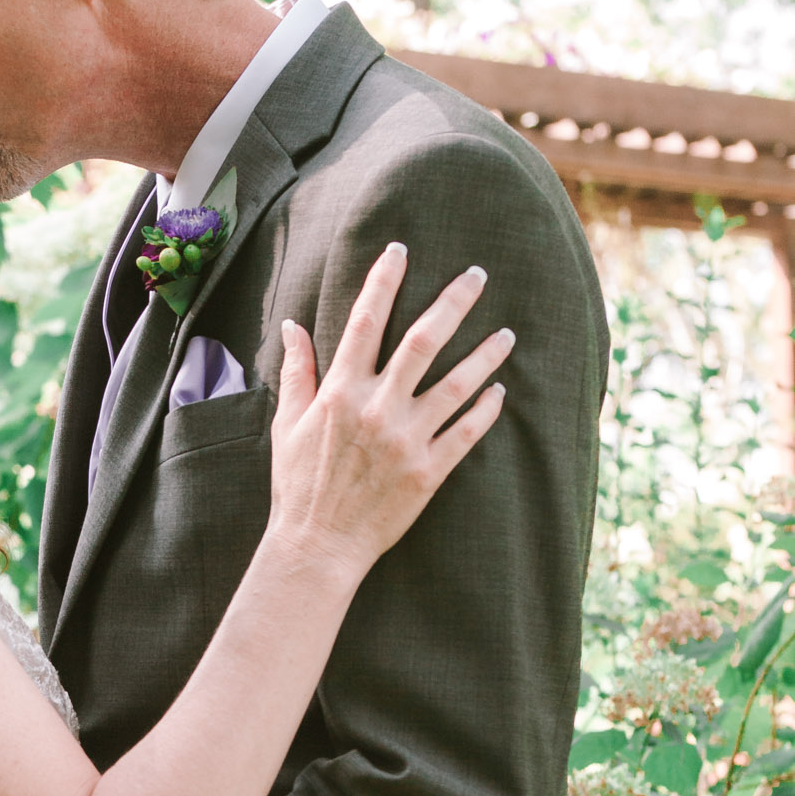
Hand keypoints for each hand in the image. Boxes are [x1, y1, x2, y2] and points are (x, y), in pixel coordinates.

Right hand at [267, 243, 511, 573]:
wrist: (317, 545)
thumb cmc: (297, 484)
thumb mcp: (287, 423)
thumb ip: (297, 371)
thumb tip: (291, 326)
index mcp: (339, 392)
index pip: (364, 322)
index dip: (383, 281)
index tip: (401, 250)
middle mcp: (376, 409)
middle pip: (422, 341)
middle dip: (453, 302)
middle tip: (477, 275)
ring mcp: (406, 440)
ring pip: (457, 384)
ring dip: (486, 354)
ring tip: (507, 332)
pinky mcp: (428, 471)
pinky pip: (467, 433)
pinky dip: (487, 410)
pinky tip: (500, 390)